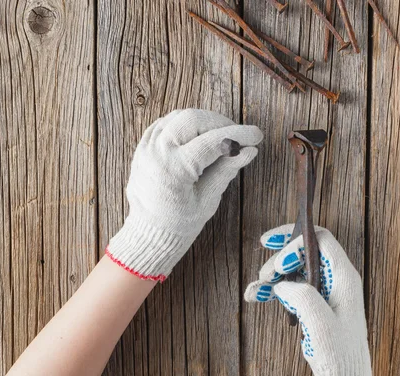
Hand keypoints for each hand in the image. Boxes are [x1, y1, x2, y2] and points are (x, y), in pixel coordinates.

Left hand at [107, 109, 262, 281]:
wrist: (147, 234)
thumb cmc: (178, 224)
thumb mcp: (208, 200)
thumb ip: (226, 171)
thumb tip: (249, 151)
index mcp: (174, 168)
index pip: (213, 141)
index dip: (239, 135)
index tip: (256, 135)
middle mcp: (157, 152)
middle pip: (194, 119)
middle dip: (220, 123)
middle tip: (237, 137)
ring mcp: (146, 147)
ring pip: (179, 116)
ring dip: (203, 121)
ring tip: (220, 137)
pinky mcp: (143, 146)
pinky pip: (165, 123)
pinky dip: (184, 124)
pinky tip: (199, 136)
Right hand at [244, 225, 372, 375]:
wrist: (342, 375)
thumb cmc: (339, 351)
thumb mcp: (321, 322)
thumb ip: (303, 296)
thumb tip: (283, 284)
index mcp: (343, 276)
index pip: (321, 240)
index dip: (296, 241)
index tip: (277, 257)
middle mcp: (335, 278)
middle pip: (305, 251)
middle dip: (280, 258)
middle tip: (264, 273)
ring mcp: (324, 290)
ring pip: (295, 269)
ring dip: (274, 274)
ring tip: (256, 287)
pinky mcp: (314, 303)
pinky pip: (292, 287)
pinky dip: (274, 289)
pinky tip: (256, 296)